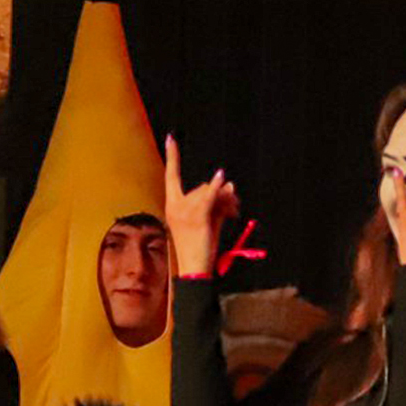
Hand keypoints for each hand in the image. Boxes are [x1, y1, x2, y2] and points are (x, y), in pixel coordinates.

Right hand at [163, 134, 240, 275]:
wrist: (194, 268)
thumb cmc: (199, 248)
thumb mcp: (208, 221)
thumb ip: (217, 202)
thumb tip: (229, 185)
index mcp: (172, 205)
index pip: (171, 176)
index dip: (172, 156)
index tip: (170, 137)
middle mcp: (175, 206)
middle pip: (201, 187)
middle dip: (220, 195)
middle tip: (235, 208)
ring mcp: (184, 211)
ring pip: (209, 193)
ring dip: (226, 200)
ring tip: (234, 212)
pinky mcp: (196, 216)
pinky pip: (209, 197)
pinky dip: (215, 188)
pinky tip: (221, 177)